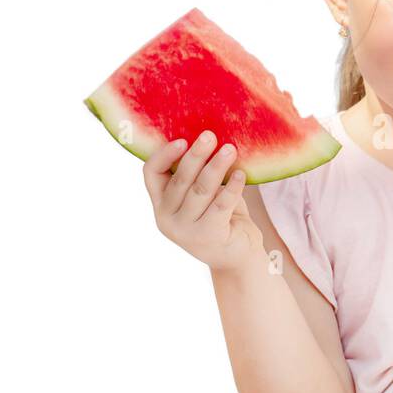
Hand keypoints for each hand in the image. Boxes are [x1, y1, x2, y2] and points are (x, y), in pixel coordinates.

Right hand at [143, 130, 263, 271]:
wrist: (237, 256)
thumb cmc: (220, 217)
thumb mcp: (203, 195)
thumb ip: (197, 174)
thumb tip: (209, 138)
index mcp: (161, 203)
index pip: (151, 174)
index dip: (164, 155)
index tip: (183, 140)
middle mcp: (167, 218)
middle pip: (180, 179)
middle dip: (196, 155)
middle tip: (210, 136)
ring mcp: (185, 230)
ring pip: (201, 190)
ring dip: (216, 167)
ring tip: (230, 149)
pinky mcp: (208, 236)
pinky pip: (220, 205)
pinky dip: (233, 188)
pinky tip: (241, 174)